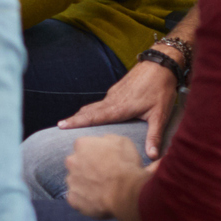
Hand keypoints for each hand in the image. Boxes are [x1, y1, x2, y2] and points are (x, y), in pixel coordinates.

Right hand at [58, 55, 179, 157]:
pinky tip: (96, 114)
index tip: (61, 125)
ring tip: (74, 122)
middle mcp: (112, 100)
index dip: (77, 122)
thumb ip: (154, 136)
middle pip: (88, 111)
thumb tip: (152, 156)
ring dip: (83, 114)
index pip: (93, 117)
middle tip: (60, 127)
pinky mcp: (117, 90)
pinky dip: (93, 109)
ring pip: (94, 106)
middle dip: (75, 119)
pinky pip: (101, 102)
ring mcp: (113, 93)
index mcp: (119, 108)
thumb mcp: (160, 115)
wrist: (160, 64)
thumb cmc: (160, 89)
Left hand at [65, 134, 146, 219]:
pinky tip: (96, 201)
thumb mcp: (123, 142)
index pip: (83, 147)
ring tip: (101, 190)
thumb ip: (107, 139)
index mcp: (81, 145)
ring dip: (85, 184)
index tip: (104, 161)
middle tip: (102, 176)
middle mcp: (71, 161)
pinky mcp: (73, 198)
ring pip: (75, 181)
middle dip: (86, 168)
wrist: (127, 193)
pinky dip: (84, 200)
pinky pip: (76, 198)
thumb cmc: (127, 166)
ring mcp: (71, 180)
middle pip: (76, 163)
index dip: (94, 154)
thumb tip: (103, 141)